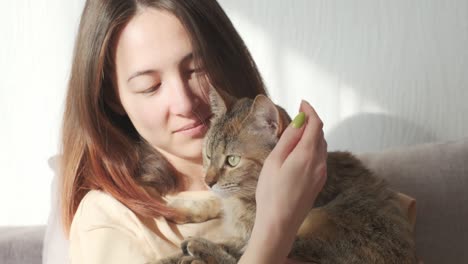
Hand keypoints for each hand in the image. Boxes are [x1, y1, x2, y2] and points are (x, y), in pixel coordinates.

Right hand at [249, 100, 327, 261]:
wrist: (280, 223)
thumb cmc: (271, 193)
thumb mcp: (274, 161)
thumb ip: (289, 139)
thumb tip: (300, 120)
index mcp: (307, 154)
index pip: (316, 124)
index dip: (310, 111)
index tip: (302, 103)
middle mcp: (319, 163)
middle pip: (321, 134)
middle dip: (312, 121)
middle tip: (298, 115)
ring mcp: (321, 174)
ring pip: (322, 146)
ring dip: (313, 134)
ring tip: (298, 130)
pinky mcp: (319, 182)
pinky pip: (320, 158)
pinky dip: (313, 147)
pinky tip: (301, 150)